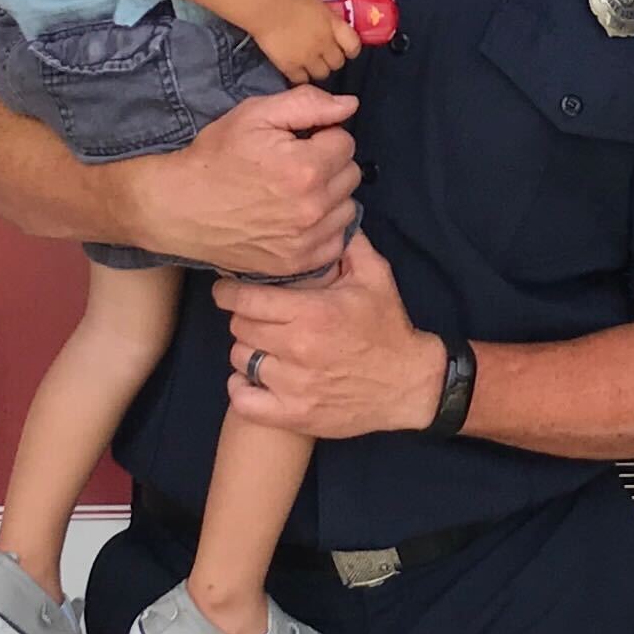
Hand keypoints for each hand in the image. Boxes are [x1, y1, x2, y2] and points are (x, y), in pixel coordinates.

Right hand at [137, 87, 360, 276]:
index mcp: (306, 167)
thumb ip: (308, 104)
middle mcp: (312, 207)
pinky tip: (297, 217)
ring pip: (346, 207)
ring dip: (330, 196)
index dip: (322, 135)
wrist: (179, 208)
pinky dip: (323, 228)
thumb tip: (350, 105)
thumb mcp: (255, 114)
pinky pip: (335, 241)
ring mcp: (306, 240)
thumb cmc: (215, 157)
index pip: (345, 142)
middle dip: (328, 163)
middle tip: (295, 164)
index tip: (298, 141)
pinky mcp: (297, 263)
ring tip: (295, 191)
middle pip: (350, 174)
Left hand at [216, 236, 447, 440]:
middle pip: (240, 328)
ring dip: (247, 350)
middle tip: (256, 315)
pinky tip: (254, 378)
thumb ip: (349, 244)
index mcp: (313, 312)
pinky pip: (244, 401)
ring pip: (240, 360)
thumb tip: (330, 218)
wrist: (407, 385)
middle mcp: (298, 348)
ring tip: (262, 345)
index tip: (226, 290)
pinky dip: (242, 388)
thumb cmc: (388, 328)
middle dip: (244, 317)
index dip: (229, 292)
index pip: (247, 300)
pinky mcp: (294, 414)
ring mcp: (294, 385)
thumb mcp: (376, 277)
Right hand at [251, 0, 360, 82]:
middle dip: (332, 60)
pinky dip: (299, 76)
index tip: (346, 48)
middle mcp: (324, 43)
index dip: (351, 48)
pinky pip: (300, 79)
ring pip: (321, 74)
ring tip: (309, 63)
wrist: (264, 7)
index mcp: (332, 23)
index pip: (353, 44)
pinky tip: (294, 69)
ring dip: (317, 69)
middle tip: (324, 54)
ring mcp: (308, 57)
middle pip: (337, 63)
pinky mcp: (290, 66)